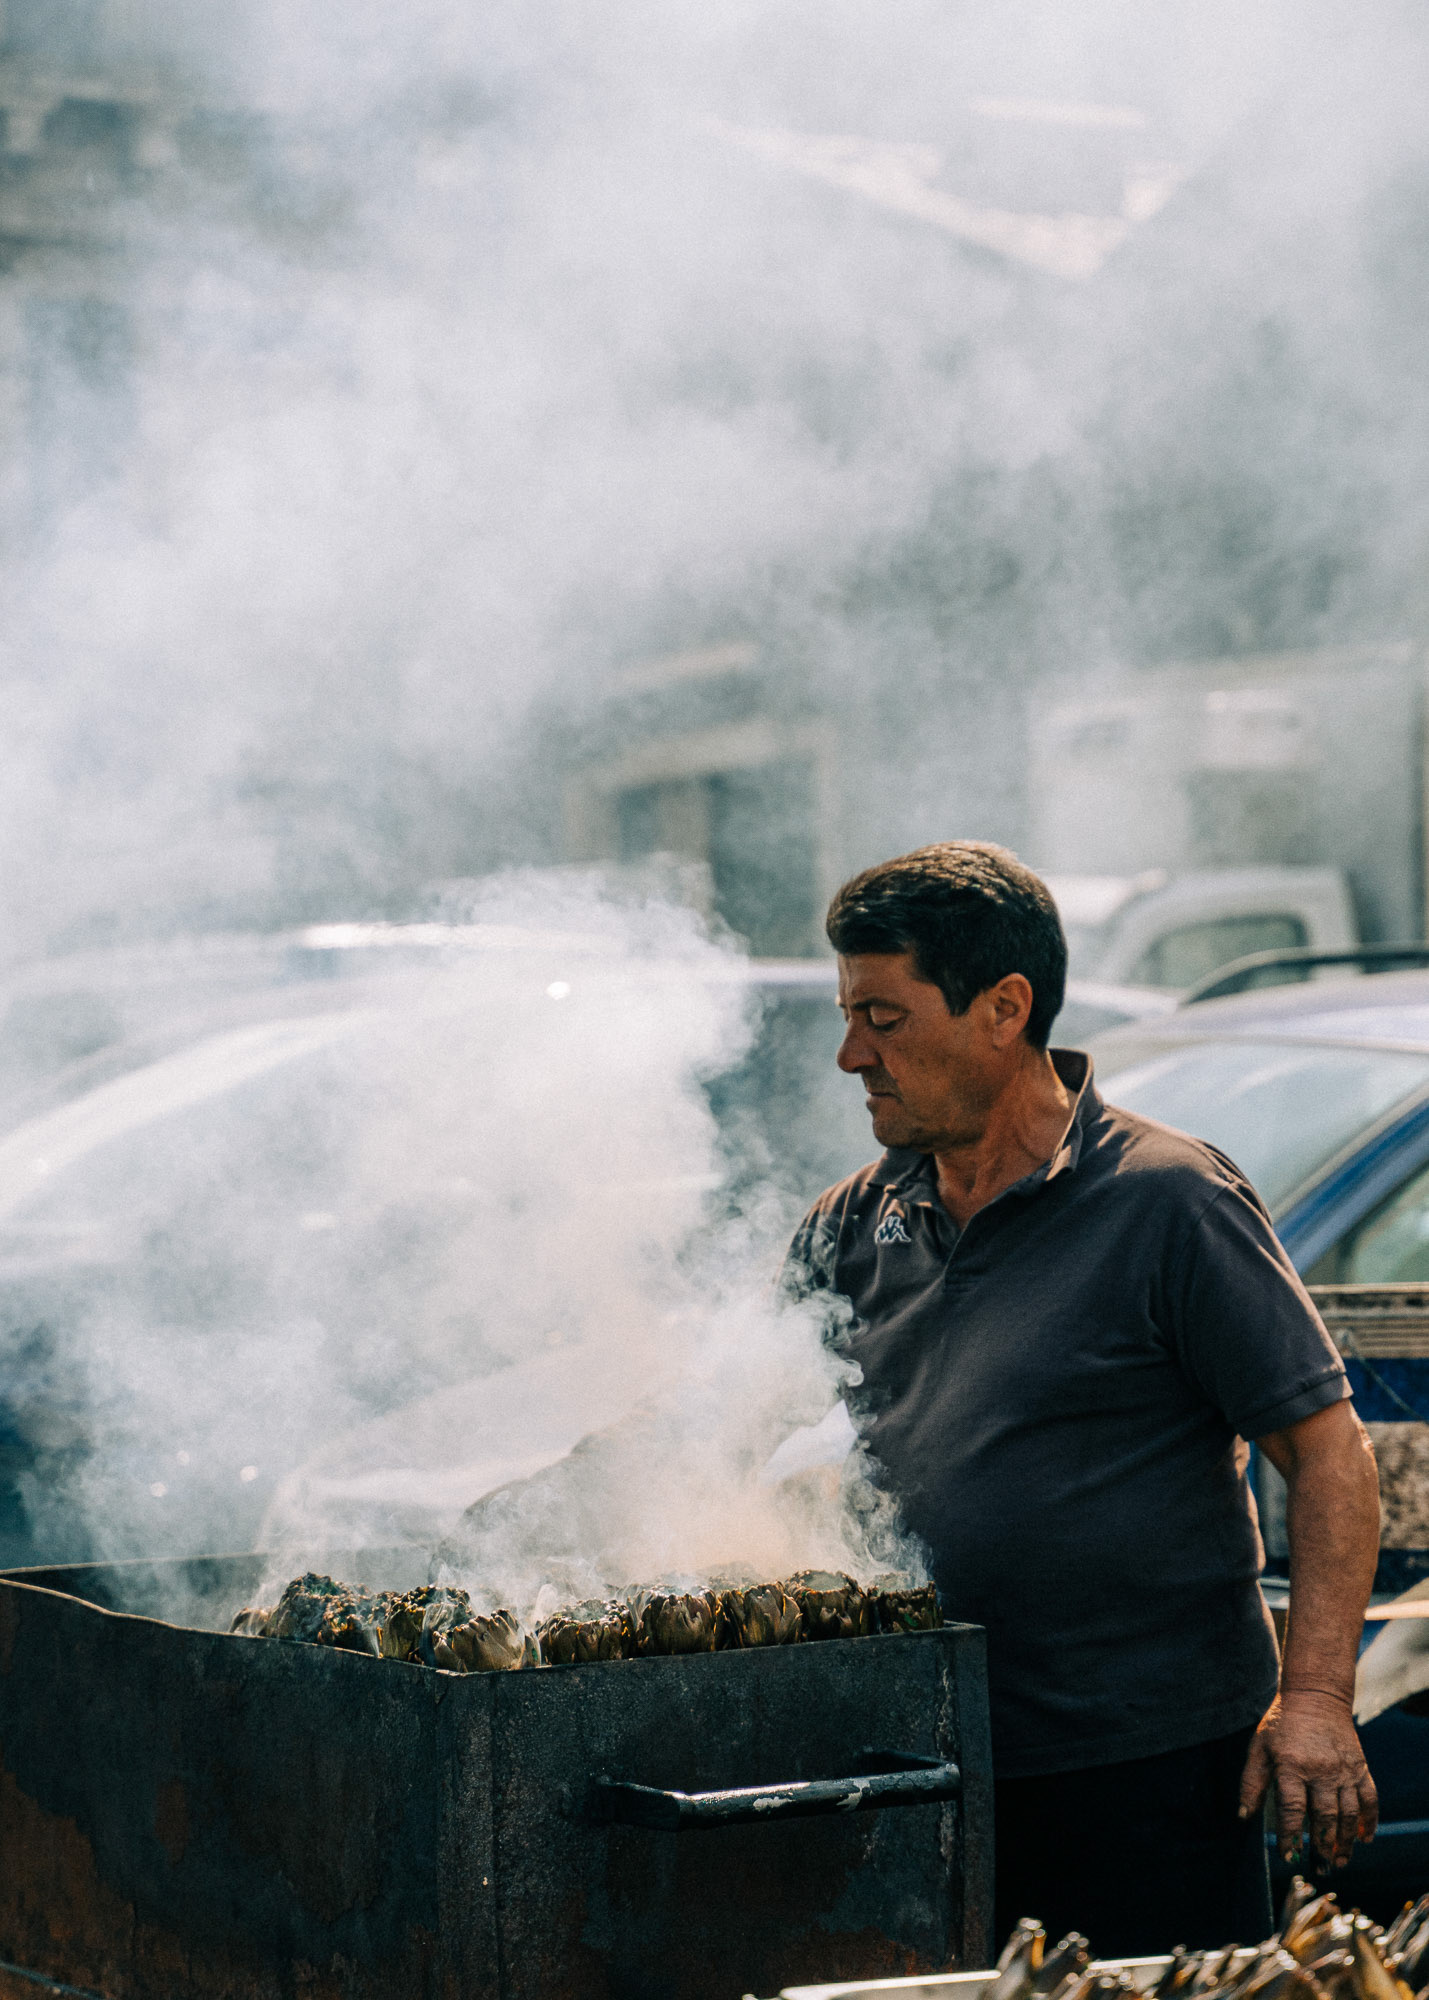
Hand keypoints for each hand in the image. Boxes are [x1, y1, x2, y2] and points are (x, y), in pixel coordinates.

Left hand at [1239, 1690, 1377, 1868]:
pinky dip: (1369, 1821)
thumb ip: (1251, 1782)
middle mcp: (1321, 1769)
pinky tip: (1364, 1839)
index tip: (1289, 1856)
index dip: (1290, 1835)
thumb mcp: (1259, 1748)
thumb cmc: (1282, 1724)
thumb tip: (1242, 1816)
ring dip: (1345, 1841)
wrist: (1316, 1696)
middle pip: (1324, 1815)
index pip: (1292, 1808)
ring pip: (1348, 1813)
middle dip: (1322, 1846)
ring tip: (1339, 1861)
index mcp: (1292, 1765)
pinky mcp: (1360, 1767)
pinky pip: (1369, 1799)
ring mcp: (1343, 1769)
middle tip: (1320, 1868)